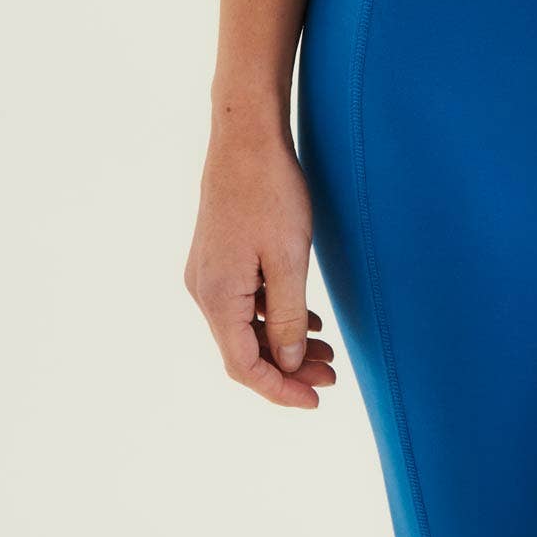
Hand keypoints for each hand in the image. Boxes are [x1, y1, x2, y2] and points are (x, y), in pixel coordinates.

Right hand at [184, 126, 337, 408]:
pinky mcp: (220, 257)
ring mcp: (209, 273)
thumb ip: (285, 318)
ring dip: (284, 343)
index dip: (280, 390)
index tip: (316, 400)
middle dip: (288, 369)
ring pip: (246, 326)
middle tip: (332, 376)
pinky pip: (245, 302)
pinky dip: (274, 316)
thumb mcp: (287, 259)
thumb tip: (284, 365)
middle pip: (244, 350)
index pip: (244, 367)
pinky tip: (307, 320)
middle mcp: (204, 291)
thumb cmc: (269, 192)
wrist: (245, 136)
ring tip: (326, 351)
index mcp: (216, 297)